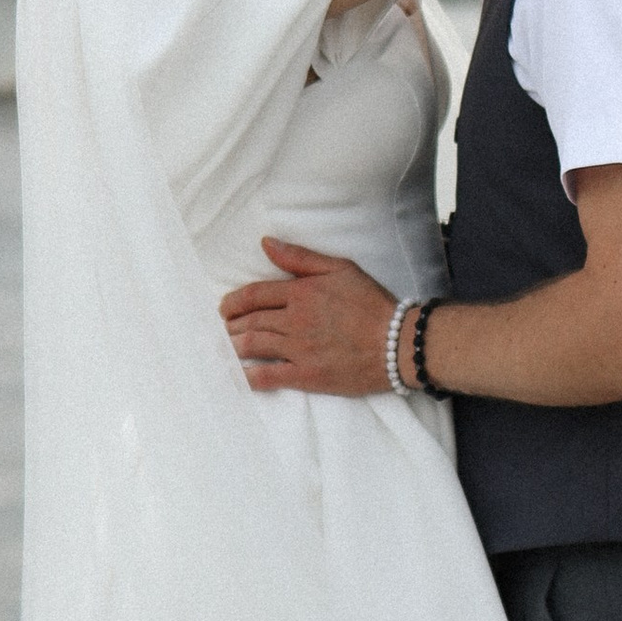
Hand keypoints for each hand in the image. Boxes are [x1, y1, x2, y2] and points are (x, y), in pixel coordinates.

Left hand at [220, 239, 398, 392]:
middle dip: (231, 325)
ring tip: (226, 347)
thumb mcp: (340, 268)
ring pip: (253, 345)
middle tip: (223, 329)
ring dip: (233, 346)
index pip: (255, 295)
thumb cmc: (372, 303)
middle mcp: (295, 319)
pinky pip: (268, 376)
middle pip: (250, 321)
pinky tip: (239, 375)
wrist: (398, 342)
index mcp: (301, 292)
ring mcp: (299, 349)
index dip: (234, 301)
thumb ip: (300, 257)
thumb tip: (266, 243)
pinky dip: (248, 376)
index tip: (225, 309)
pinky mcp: (306, 375)